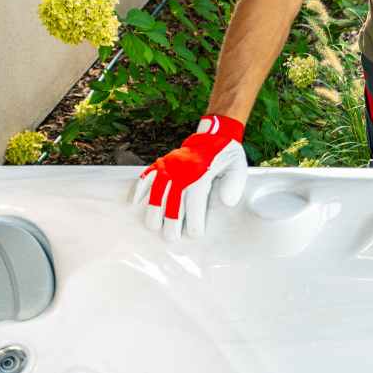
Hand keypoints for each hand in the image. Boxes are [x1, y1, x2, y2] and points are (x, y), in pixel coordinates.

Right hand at [132, 114, 247, 239]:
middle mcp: (182, 170)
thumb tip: (227, 203)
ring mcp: (169, 166)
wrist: (213, 134)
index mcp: (201, 173)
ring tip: (152, 226)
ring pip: (157, 190)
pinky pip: (147, 175)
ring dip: (153, 209)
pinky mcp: (162, 162)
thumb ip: (234, 184)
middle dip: (171, 221)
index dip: (194, 219)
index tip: (195, 234)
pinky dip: (139, 188)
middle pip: (173, 200)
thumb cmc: (227, 155)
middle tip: (170, 238)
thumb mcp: (238, 166)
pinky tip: (133, 203)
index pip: (195, 201)